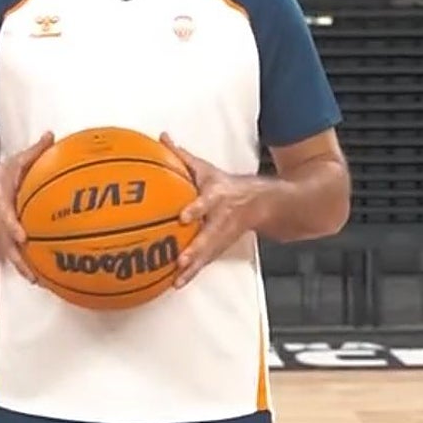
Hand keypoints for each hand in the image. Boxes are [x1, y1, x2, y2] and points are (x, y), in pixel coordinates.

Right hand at [0, 131, 53, 283]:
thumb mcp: (12, 162)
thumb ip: (34, 152)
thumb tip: (51, 136)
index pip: (3, 216)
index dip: (12, 227)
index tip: (23, 236)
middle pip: (4, 243)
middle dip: (17, 259)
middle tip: (32, 273)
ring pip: (7, 254)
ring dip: (20, 268)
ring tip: (38, 281)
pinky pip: (10, 256)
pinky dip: (22, 267)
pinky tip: (39, 278)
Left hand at [160, 133, 269, 288]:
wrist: (260, 203)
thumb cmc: (226, 185)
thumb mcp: (206, 169)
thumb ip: (182, 156)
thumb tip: (162, 137)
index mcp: (217, 197)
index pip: (206, 202)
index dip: (196, 209)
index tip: (183, 217)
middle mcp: (221, 219)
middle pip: (208, 237)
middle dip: (195, 250)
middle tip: (180, 260)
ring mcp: (222, 236)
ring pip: (207, 255)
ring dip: (193, 269)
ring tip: (177, 281)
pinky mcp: (221, 248)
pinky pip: (205, 262)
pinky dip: (192, 274)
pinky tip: (175, 284)